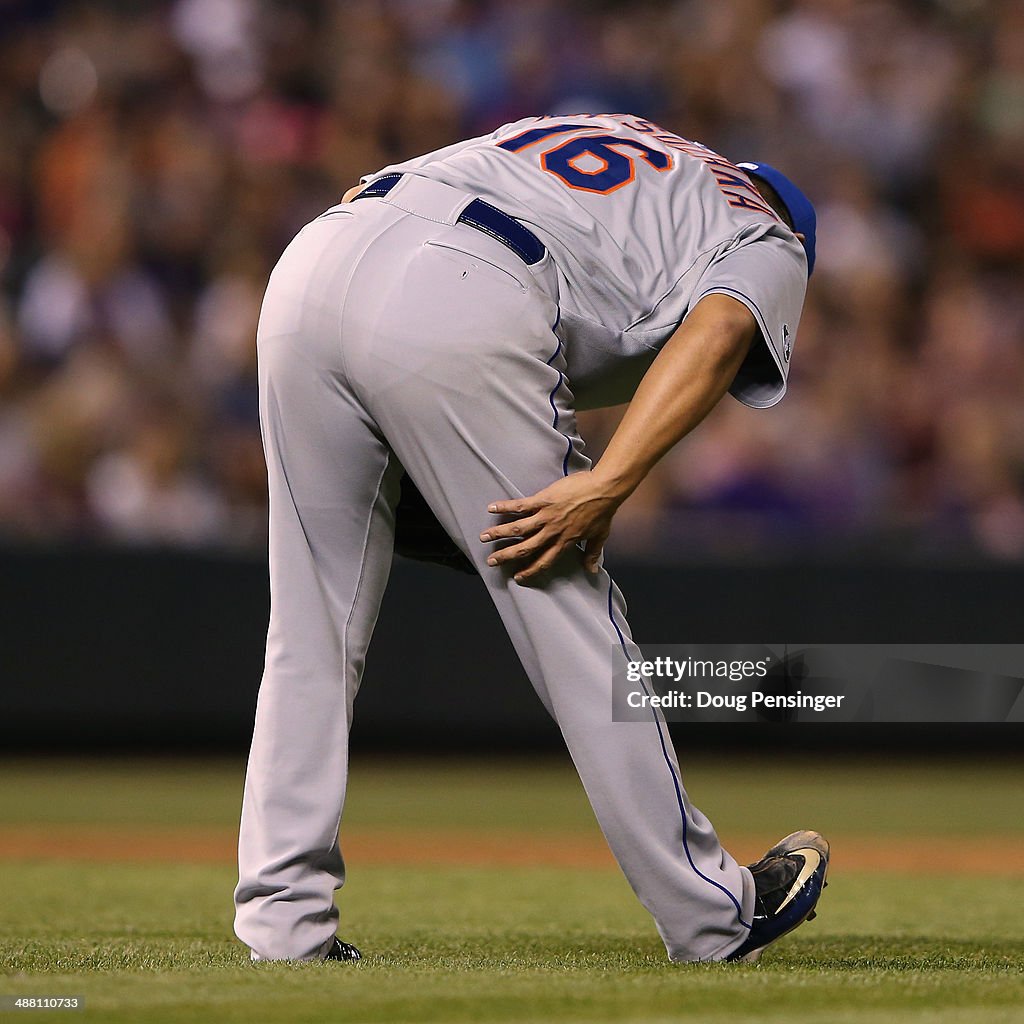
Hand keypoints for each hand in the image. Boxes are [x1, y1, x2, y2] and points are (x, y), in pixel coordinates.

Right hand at [480, 471, 624, 582]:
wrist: (604, 489)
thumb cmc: (603, 511)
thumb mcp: (600, 535)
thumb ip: (593, 553)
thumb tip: (593, 570)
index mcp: (565, 542)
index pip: (544, 561)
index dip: (530, 570)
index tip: (517, 577)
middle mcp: (552, 532)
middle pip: (525, 548)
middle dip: (507, 556)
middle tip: (491, 561)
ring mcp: (547, 516)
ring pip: (518, 529)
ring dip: (499, 533)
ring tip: (483, 537)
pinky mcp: (544, 500)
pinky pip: (521, 506)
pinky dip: (505, 507)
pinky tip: (491, 508)